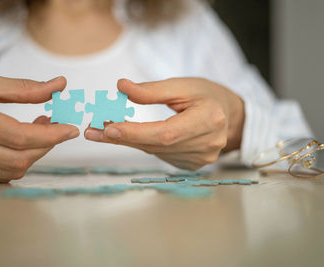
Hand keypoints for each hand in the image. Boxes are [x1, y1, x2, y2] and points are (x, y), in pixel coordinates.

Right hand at [0, 72, 78, 182]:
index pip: (20, 136)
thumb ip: (23, 88)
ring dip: (34, 154)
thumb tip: (59, 86)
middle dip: (45, 145)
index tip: (71, 129)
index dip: (51, 135)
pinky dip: (17, 163)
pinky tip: (20, 147)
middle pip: (19, 158)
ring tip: (39, 133)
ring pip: (11, 171)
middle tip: (55, 127)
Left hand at [85, 78, 244, 169]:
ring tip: (104, 130)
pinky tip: (129, 136)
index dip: (136, 133)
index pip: (166, 133)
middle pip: (157, 146)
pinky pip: (161, 156)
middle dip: (123, 138)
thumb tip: (121, 87)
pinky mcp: (193, 165)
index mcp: (209, 120)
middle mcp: (207, 145)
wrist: (229, 115)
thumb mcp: (182, 85)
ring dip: (129, 142)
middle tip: (93, 131)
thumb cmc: (207, 95)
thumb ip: (152, 90)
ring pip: (155, 152)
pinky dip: (143, 145)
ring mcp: (202, 159)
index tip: (108, 128)